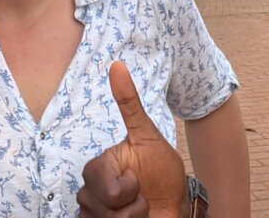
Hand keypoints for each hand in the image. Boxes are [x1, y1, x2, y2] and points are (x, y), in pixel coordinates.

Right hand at [77, 62, 187, 216]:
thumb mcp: (148, 135)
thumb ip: (129, 103)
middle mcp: (91, 191)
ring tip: (141, 214)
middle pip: (95, 204)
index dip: (120, 187)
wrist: (177, 206)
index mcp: (100, 167)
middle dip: (128, 207)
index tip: (137, 183)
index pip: (94, 178)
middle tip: (143, 200)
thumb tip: (117, 65)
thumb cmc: (162, 172)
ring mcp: (95, 214)